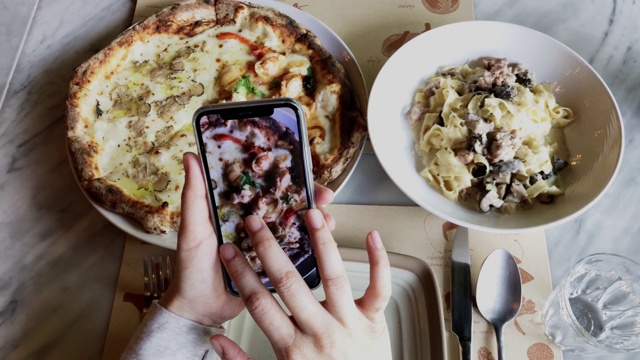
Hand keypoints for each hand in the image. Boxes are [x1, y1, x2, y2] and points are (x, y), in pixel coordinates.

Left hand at [158, 152, 335, 326]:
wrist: (198, 311)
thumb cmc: (191, 268)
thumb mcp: (193, 229)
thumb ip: (194, 196)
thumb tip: (191, 156)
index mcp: (234, 209)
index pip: (263, 184)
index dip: (284, 175)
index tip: (304, 171)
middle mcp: (252, 222)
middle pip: (286, 202)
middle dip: (308, 197)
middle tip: (325, 197)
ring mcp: (265, 244)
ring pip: (295, 225)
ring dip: (314, 220)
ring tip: (328, 220)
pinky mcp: (273, 264)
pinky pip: (295, 252)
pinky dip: (311, 245)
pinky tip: (323, 243)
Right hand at [210, 209, 391, 358]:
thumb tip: (215, 342)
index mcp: (292, 348)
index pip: (259, 303)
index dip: (240, 274)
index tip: (228, 250)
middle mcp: (319, 332)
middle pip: (290, 283)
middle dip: (269, 249)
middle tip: (255, 222)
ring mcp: (349, 324)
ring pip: (334, 277)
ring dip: (322, 242)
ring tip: (311, 214)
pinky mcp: (374, 321)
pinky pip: (380, 288)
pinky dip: (379, 262)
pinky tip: (372, 236)